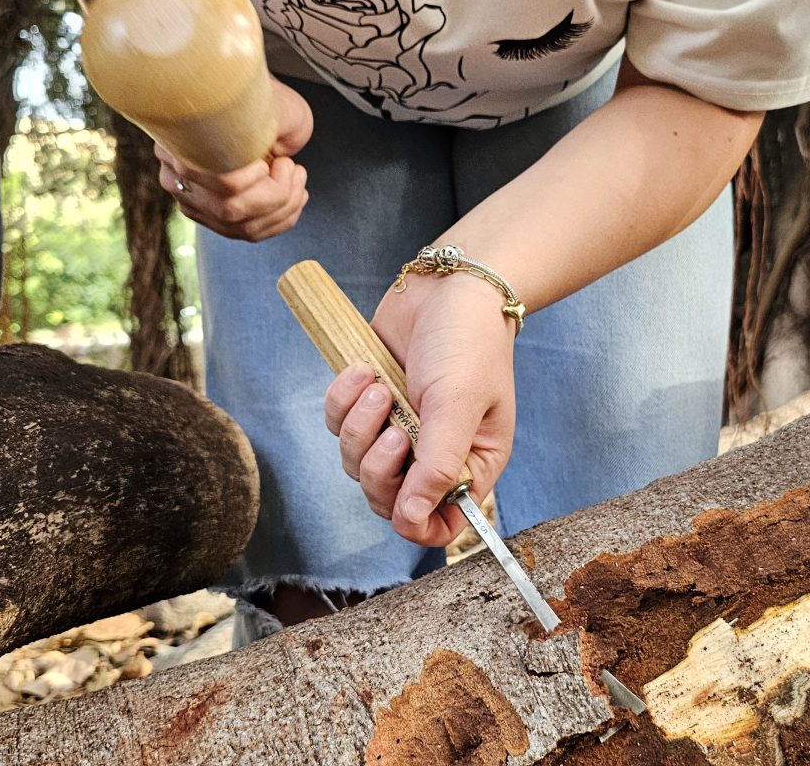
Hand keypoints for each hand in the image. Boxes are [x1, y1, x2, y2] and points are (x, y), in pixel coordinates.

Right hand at [156, 78, 313, 241]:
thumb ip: (262, 123)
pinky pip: (247, 232)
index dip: (252, 178)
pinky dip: (280, 220)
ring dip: (283, 208)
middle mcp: (175, 174)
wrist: (247, 105)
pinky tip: (294, 198)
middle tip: (292, 169)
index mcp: (178, 139)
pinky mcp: (211, 217)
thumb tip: (272, 153)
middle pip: (229, 210)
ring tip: (297, 181)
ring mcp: (191, 200)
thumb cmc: (255, 100)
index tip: (275, 159)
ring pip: (241, 226)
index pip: (214, 178)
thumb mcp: (263, 100)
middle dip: (276, 195)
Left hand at [323, 275, 517, 545]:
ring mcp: (400, 428)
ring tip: (379, 386)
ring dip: (360, 426)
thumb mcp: (458, 404)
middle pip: (387, 499)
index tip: (402, 500)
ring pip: (356, 464)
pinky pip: (338, 425)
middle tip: (393, 427)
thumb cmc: (469, 341)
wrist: (449, 284)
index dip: (416, 524)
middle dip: (379, 466)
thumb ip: (437, 465)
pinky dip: (344, 399)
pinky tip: (365, 369)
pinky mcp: (370, 403)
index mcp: (471, 463)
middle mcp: (433, 454)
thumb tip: (413, 521)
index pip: (440, 523)